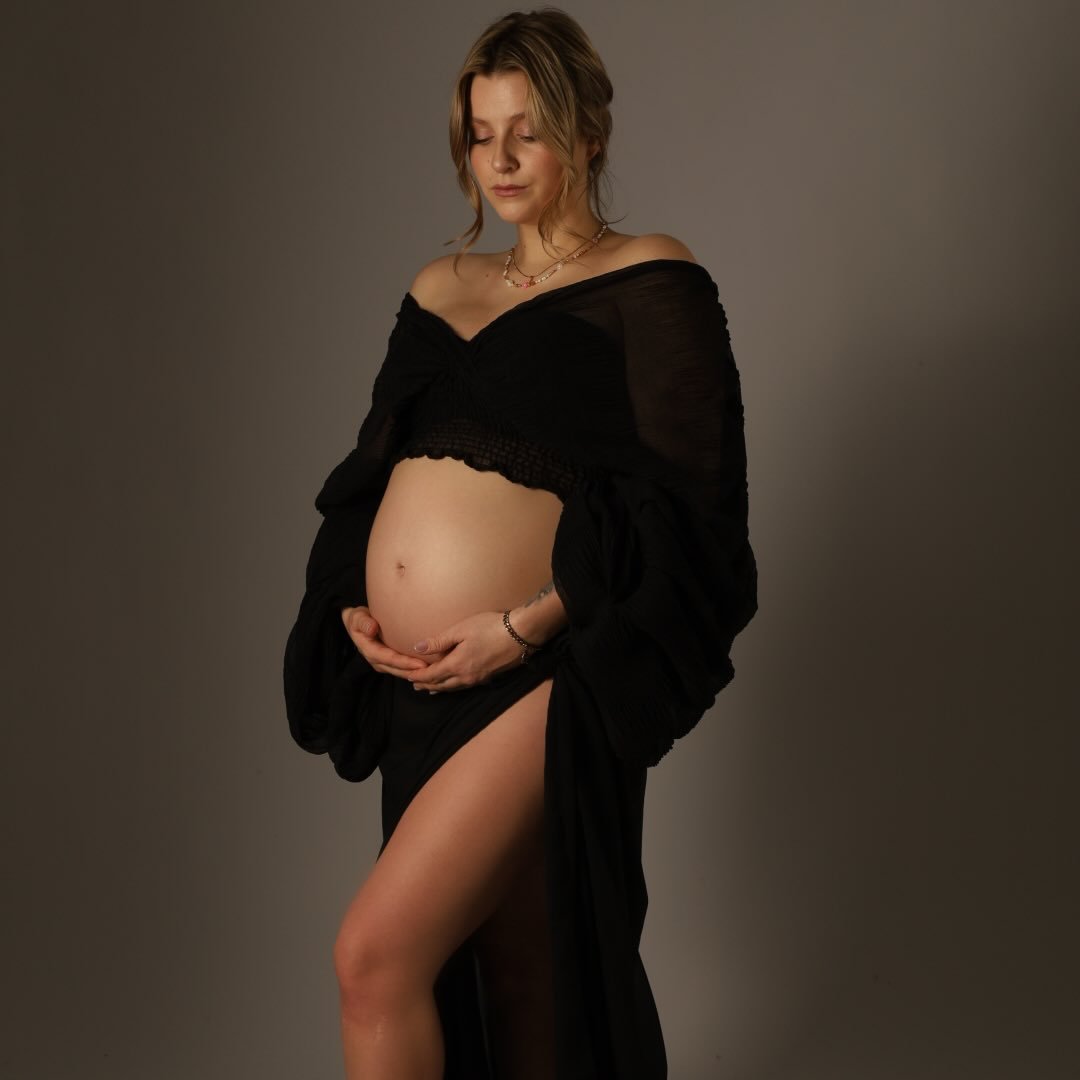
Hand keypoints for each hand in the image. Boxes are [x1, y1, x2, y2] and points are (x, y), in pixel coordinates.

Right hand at [341, 606, 429, 677]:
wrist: (358, 624)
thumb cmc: (359, 619)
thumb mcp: (357, 618)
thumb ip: (363, 622)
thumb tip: (371, 628)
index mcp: (370, 651)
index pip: (389, 659)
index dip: (404, 663)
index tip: (420, 664)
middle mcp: (377, 661)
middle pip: (397, 669)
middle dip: (414, 671)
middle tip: (432, 671)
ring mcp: (383, 663)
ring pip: (401, 672)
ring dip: (415, 673)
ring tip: (432, 672)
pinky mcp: (389, 663)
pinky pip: (402, 669)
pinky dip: (414, 670)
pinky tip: (427, 669)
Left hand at [406, 611, 523, 691]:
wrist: (521, 634)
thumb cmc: (490, 627)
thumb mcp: (461, 630)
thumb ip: (439, 641)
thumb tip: (417, 648)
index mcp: (457, 665)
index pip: (431, 675)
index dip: (417, 676)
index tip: (406, 676)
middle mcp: (465, 677)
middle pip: (440, 685)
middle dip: (426, 685)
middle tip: (414, 684)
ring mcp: (478, 679)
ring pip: (453, 688)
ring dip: (439, 688)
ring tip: (429, 688)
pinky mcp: (488, 678)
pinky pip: (464, 687)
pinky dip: (453, 687)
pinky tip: (454, 685)